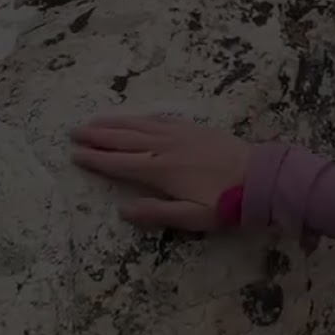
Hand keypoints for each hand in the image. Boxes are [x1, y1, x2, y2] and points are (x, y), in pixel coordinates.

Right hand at [70, 113, 250, 230]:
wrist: (261, 177)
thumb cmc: (227, 202)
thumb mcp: (192, 217)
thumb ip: (156, 213)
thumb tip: (122, 209)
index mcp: (161, 171)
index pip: (120, 164)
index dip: (96, 159)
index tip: (74, 154)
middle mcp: (166, 148)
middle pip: (125, 140)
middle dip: (97, 136)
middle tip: (73, 131)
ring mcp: (181, 134)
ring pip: (141, 125)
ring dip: (116, 123)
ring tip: (94, 121)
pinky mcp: (196, 128)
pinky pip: (162, 119)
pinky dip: (143, 117)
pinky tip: (137, 117)